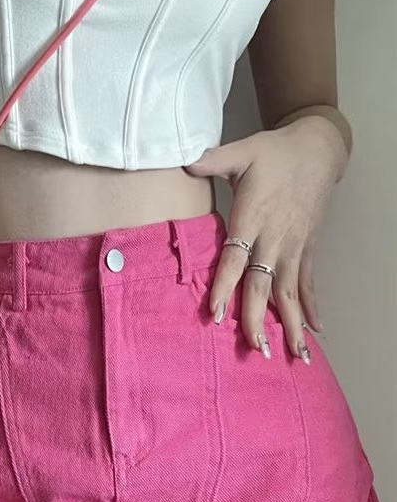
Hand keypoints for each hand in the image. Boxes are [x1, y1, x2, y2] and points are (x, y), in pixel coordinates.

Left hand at [184, 116, 346, 358]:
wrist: (318, 147)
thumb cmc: (274, 152)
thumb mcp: (241, 151)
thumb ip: (211, 160)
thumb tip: (183, 162)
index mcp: (252, 217)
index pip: (235, 258)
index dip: (225, 286)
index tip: (217, 314)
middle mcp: (275, 237)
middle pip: (263, 284)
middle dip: (259, 318)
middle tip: (255, 348)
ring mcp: (294, 245)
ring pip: (290, 290)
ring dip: (292, 323)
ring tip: (293, 354)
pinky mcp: (308, 246)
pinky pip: (308, 282)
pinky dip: (311, 306)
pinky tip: (314, 332)